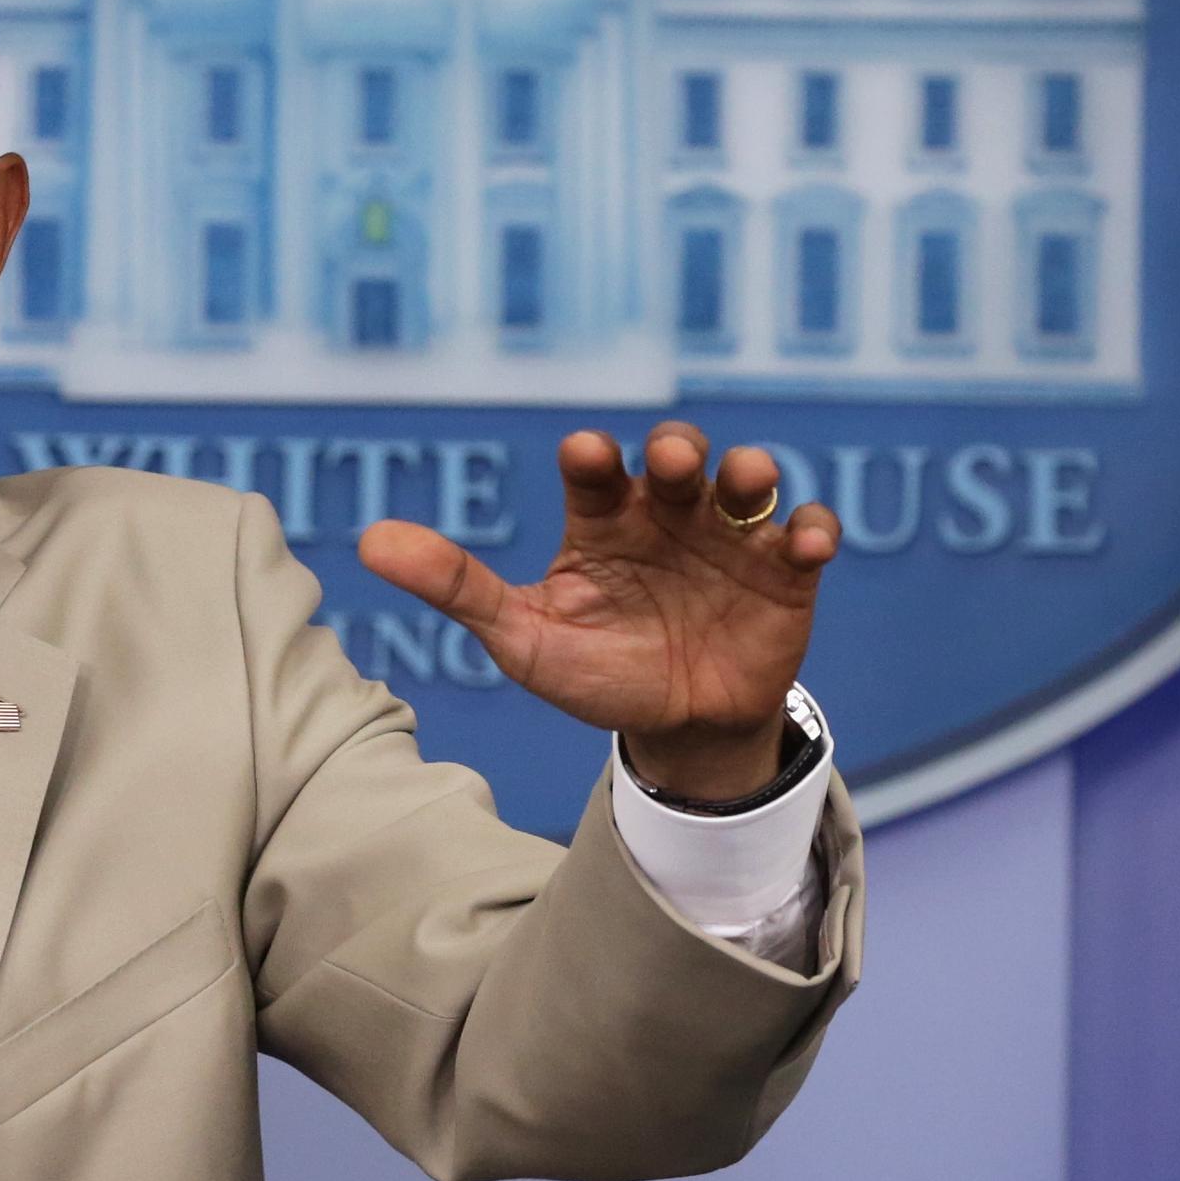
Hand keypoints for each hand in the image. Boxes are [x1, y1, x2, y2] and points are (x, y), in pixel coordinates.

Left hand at [359, 423, 837, 799]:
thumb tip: (368, 540)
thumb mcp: (523, 637)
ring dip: (748, 472)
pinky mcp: (783, 573)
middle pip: (677, 458)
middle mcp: (667, 514)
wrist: (675, 731)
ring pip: (746, 481)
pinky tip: (805, 544)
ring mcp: (728, 539)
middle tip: (670, 463)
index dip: (593, 456)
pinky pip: (805, 534)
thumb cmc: (594, 673)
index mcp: (603, 520)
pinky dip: (811, 530)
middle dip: (677, 450)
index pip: (596, 469)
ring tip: (744, 484)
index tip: (587, 457)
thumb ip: (456, 586)